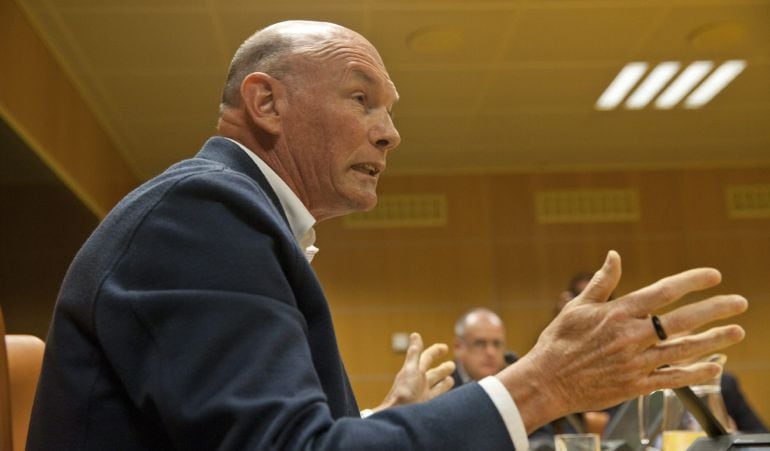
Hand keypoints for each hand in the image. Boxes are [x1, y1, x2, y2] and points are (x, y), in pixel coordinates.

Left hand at [371, 333, 454, 412]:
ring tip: (451, 380)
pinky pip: (439, 397)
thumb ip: (414, 353)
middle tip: (452, 365)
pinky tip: (450, 396)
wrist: (399, 414)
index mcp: (415, 370)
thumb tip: (415, 334)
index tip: (445, 348)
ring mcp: (424, 393)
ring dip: (444, 382)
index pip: (427, 357)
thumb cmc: (404, 391)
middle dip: (442, 369)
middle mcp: (420, 381)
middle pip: (434, 373)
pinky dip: (445, 394)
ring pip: (438, 385)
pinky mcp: (427, 405)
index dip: (436, 351)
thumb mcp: (410, 369)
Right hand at [498, 250, 746, 430]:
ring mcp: (636, 362)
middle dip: (715, 309)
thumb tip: (614, 255)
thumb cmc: (559, 341)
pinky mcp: (636, 385)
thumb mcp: (577, 306)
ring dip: (714, 340)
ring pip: (684, 349)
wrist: (547, 380)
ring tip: (736, 331)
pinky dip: (696, 373)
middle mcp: (631, 336)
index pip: (663, 291)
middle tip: (739, 302)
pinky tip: (716, 367)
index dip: (692, 281)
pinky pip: (674, 378)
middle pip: (682, 320)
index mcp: (618, 313)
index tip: (713, 276)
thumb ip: (602, 282)